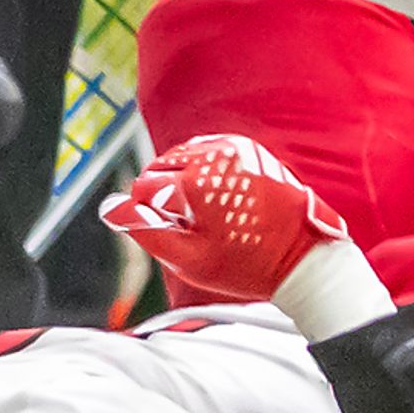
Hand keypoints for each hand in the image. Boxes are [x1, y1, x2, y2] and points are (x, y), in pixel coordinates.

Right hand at [104, 133, 350, 306]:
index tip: (173, 234)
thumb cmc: (248, 264)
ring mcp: (235, 148)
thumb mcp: (189, 261)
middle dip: (165, 195)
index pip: (145, 188)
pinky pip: (208, 152)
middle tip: (191, 227)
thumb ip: (146, 232)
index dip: (150, 215)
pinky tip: (216, 198)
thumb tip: (111, 209)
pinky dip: (203, 170)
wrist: (302, 257)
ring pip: (183, 156)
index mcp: (197, 182)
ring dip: (182, 180)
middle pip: (161, 166)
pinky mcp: (249, 148)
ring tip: (206, 214)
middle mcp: (215, 155)